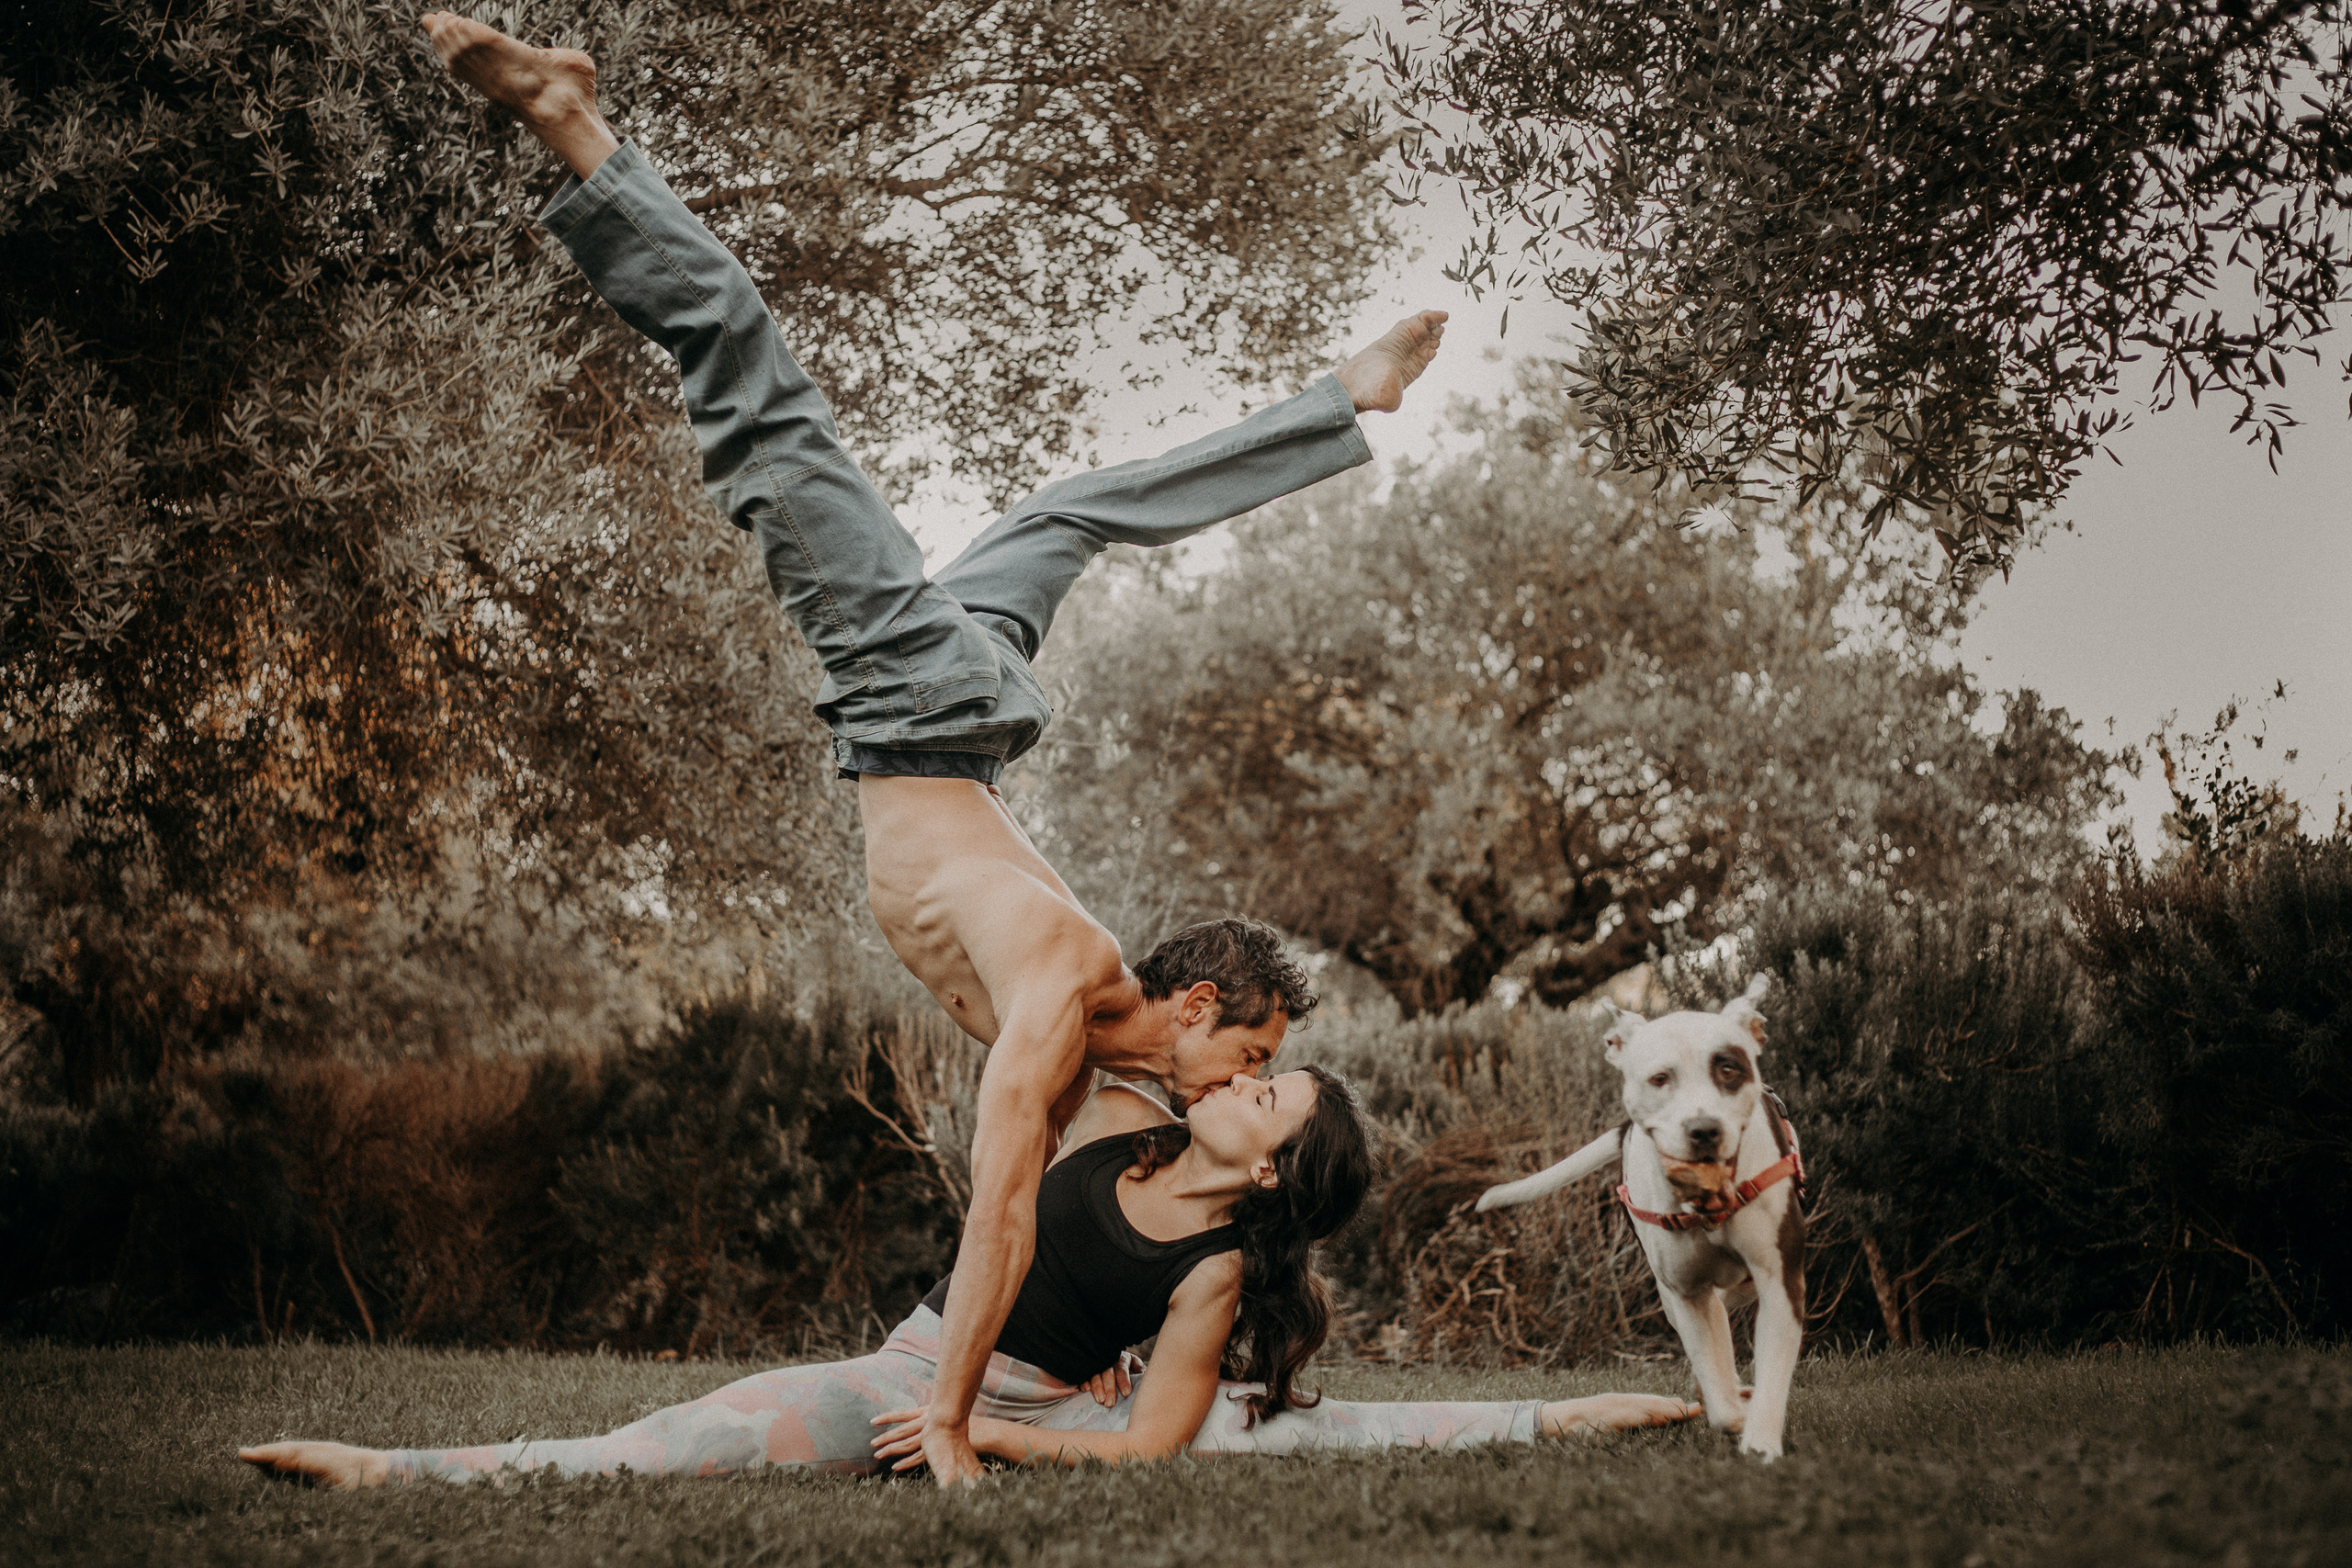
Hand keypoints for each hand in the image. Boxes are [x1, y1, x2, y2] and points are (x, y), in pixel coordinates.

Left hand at [870, 1407, 988, 1482]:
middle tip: (872, 1443)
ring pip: (906, 1445)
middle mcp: (927, 1423)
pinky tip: (895, 1467)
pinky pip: (917, 1459)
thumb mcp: (945, 1414)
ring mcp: (932, 1438)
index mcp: (927, 1412)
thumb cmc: (964, 1424)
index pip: (902, 1414)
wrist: (983, 1432)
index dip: (887, 1417)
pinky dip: (905, 1463)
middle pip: (901, 1431)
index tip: (872, 1421)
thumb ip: (932, 1417)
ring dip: (891, 1450)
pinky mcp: (937, 1451)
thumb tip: (921, 1420)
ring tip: (878, 1455)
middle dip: (885, 1437)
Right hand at [1084, 1350, 1143, 1406]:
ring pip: (1095, 1374)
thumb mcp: (1138, 1370)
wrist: (1118, 1366)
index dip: (1124, 1380)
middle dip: (1109, 1388)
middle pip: (1108, 1372)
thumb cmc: (1131, 1372)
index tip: (1126, 1393)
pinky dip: (1084, 1382)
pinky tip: (1085, 1390)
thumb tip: (1147, 1381)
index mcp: (1123, 1359)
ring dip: (1097, 1388)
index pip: (1122, 1368)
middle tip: (1110, 1403)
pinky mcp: (1089, 1370)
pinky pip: (1084, 1375)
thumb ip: (1141, 1375)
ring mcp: (1097, 1364)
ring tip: (1100, 1401)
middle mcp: (1109, 1360)